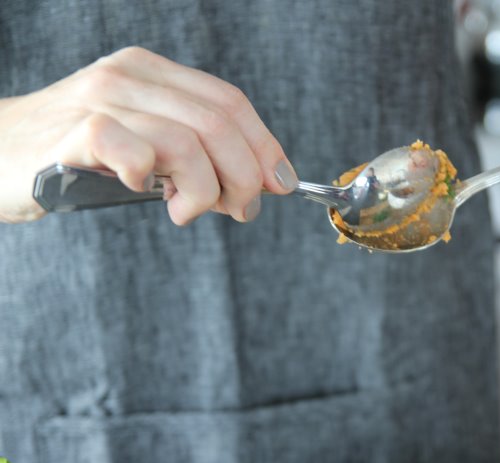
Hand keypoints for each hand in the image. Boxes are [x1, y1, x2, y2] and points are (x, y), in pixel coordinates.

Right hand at [0, 46, 297, 223]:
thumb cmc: (76, 156)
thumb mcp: (145, 145)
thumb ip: (196, 156)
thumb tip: (260, 184)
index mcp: (152, 72)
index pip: (230, 101)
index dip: (265, 144)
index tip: (282, 182)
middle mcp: (130, 77)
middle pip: (219, 123)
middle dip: (245, 175)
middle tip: (239, 209)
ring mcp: (101, 100)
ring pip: (187, 141)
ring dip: (206, 189)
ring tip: (188, 210)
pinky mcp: (75, 132)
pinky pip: (134, 151)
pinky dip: (151, 178)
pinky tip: (142, 189)